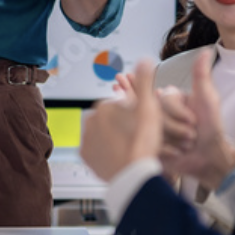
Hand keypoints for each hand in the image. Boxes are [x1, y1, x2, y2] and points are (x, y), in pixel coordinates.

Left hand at [81, 58, 164, 181]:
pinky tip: (117, 154)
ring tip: (129, 147)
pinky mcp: (85, 155)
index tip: (142, 124)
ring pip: (103, 133)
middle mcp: (90, 120)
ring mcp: (86, 138)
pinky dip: (104, 151)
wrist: (134, 174)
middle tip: (137, 137)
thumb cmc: (143, 142)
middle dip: (122, 125)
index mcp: (105, 106)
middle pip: (111, 119)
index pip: (121, 105)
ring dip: (113, 137)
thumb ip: (145, 83)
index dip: (134, 114)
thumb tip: (144, 59)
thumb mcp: (149, 108)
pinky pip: (95, 150)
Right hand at [158, 51, 234, 188]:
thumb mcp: (207, 99)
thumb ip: (201, 75)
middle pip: (154, 114)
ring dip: (174, 138)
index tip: (184, 114)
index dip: (178, 111)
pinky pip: (150, 144)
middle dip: (177, 126)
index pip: (162, 98)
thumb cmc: (211, 127)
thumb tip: (206, 51)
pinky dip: (167, 149)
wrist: (210, 156)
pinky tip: (176, 151)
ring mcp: (152, 128)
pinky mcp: (150, 145)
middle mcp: (157, 111)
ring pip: (151, 129)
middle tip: (192, 133)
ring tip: (186, 142)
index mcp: (168, 99)